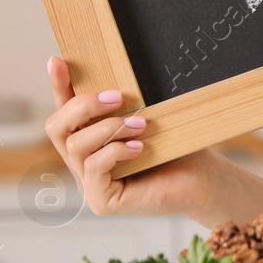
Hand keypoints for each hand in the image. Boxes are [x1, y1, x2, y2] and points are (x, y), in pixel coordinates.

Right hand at [44, 56, 238, 218]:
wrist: (206, 180)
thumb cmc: (180, 148)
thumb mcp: (149, 117)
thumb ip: (124, 104)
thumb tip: (111, 72)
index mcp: (92, 141)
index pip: (65, 110)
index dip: (58, 86)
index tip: (57, 60)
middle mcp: (83, 163)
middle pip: (56, 127)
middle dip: (83, 106)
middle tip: (118, 97)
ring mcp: (89, 184)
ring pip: (75, 146)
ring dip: (109, 128)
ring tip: (141, 124)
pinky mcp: (101, 201)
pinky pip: (93, 167)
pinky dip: (115, 152)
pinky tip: (140, 149)